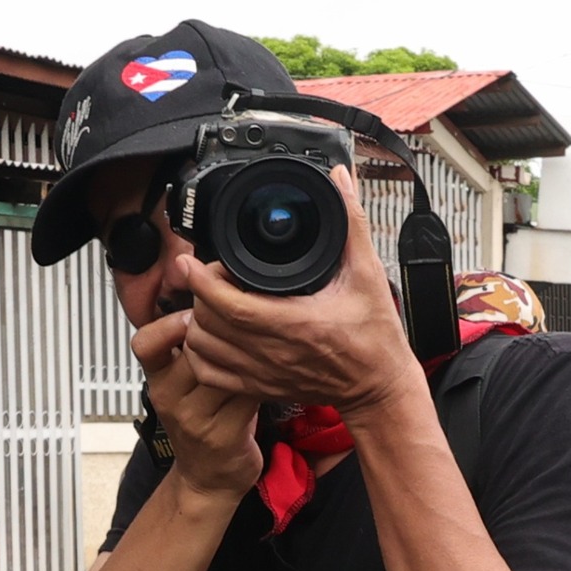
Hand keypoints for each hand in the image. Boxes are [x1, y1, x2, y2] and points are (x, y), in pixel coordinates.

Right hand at [131, 310, 261, 497]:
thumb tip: (212, 296)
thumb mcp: (184, 384)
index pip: (145, 343)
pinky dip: (263, 380)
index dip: (168, 323)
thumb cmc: (204, 421)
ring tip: (264, 341)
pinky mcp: (223, 435)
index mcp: (157, 380)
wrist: (208, 479)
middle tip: (247, 318)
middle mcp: (169, 398)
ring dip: (248, 352)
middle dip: (222, 329)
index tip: (194, 311)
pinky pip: (246, 395)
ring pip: (222, 370)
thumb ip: (190, 348)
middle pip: (192, 349)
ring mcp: (195, 419)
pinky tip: (274, 371)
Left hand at [177, 165, 420, 415]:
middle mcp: (273, 353)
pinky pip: (212, 376)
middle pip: (208, 324)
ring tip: (211, 303)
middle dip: (200, 294)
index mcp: (295, 324)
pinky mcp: (261, 389)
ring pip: (203, 350)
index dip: (202, 281)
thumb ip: (352, 224)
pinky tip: (213, 337)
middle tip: (212, 275)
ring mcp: (263, 375)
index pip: (230, 305)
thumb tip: (341, 180)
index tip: (190, 261)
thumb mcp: (368, 274)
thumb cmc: (376, 337)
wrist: (379, 386)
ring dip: (198, 323)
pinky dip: (201, 355)